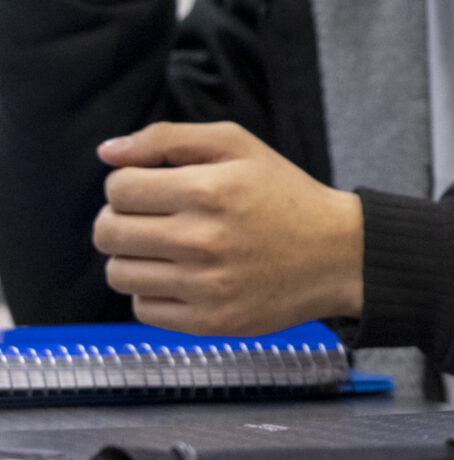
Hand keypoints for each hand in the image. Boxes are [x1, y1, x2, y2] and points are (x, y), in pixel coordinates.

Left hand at [93, 122, 363, 334]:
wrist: (340, 254)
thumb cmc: (285, 195)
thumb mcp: (239, 146)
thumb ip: (169, 137)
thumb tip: (107, 152)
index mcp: (207, 189)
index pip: (118, 189)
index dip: (128, 185)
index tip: (154, 190)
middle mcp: (202, 239)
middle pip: (108, 233)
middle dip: (121, 221)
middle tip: (154, 220)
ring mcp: (204, 285)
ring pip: (119, 273)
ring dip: (135, 258)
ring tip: (169, 249)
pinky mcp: (209, 321)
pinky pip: (143, 308)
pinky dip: (155, 292)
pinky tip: (185, 277)